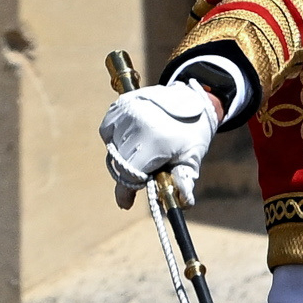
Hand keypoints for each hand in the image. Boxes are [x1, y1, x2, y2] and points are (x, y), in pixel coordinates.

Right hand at [98, 77, 222, 205]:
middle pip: (121, 163)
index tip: (126, 203)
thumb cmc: (193, 133)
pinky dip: (117, 141)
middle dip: (131, 174)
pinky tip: (134, 139)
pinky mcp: (119, 105)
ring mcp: (125, 112)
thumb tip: (182, 204)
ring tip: (145, 152)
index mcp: (155, 140)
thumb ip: (183, 181)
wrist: (192, 98)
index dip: (126, 191)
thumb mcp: (192, 158)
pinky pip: (108, 133)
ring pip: (113, 149)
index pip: (130, 173)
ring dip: (125, 157)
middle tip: (145, 175)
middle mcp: (136, 124)